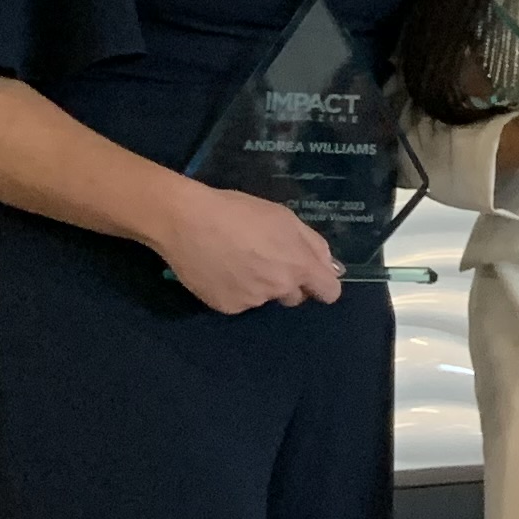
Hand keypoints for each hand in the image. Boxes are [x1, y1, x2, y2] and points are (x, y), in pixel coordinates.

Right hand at [153, 180, 343, 312]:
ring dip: (259, 284)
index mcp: (299, 265)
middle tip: (265, 259)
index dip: (323, 285)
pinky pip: (240, 302)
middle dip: (288, 283)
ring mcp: (252, 301)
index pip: (329, 293)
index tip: (312, 278)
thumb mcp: (284, 217)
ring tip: (235, 259)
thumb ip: (313, 244)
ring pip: (265, 297)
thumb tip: (331, 266)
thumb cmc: (239, 211)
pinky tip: (220, 270)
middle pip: (295, 297)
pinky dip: (234, 290)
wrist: (187, 221)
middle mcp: (279, 288)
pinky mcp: (227, 307)